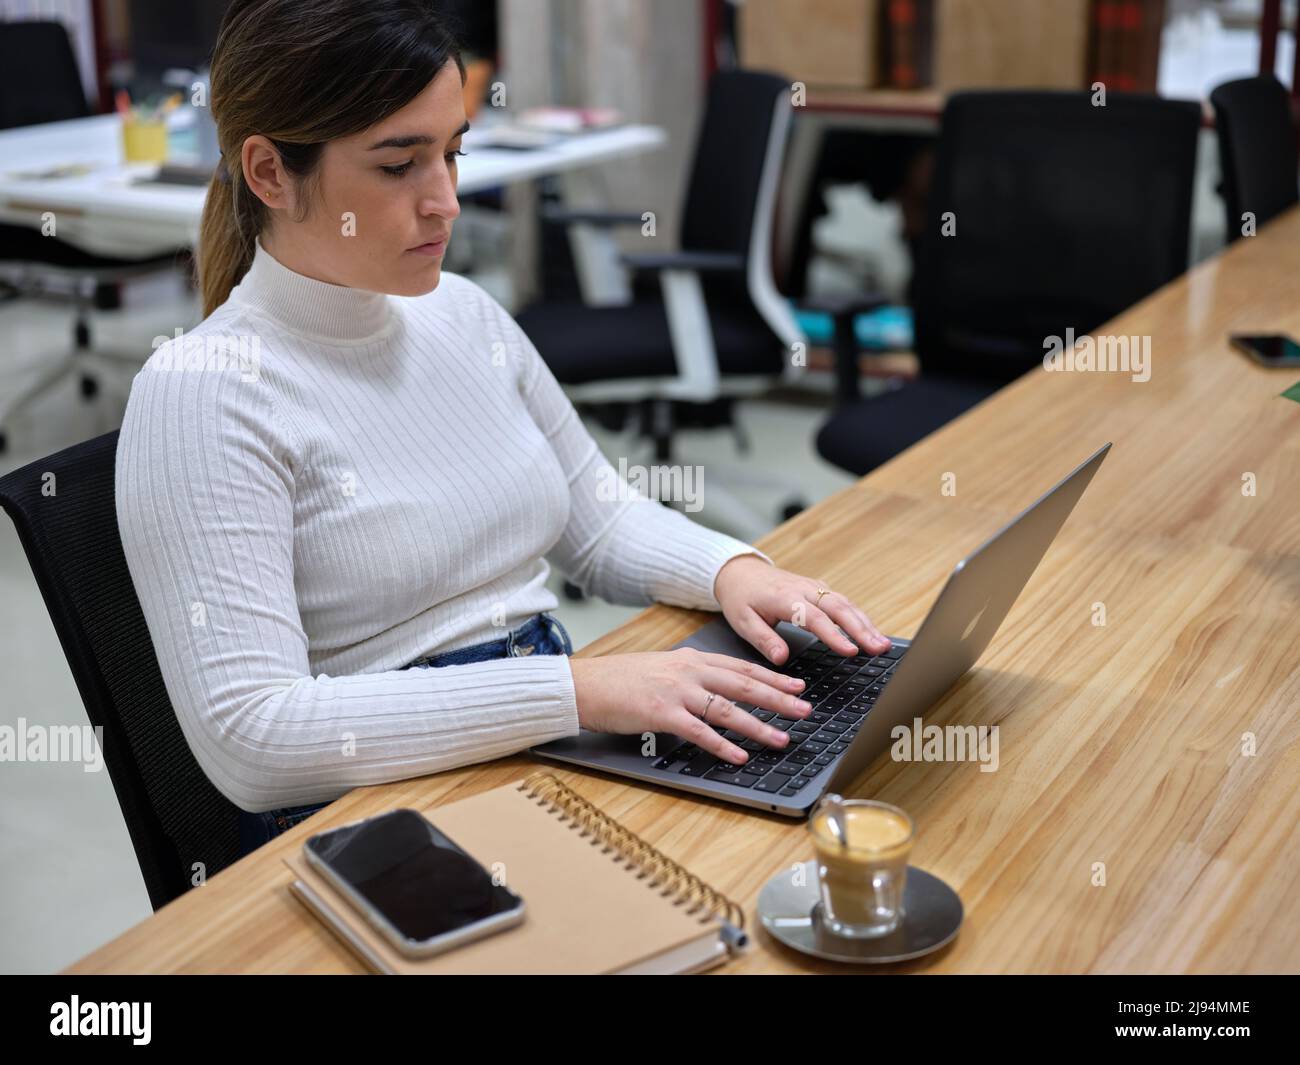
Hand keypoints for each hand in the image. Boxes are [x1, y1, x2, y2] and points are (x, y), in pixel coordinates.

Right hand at [568, 648, 813, 765]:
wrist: (586, 684)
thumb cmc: (620, 679)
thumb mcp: (662, 668)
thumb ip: (690, 675)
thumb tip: (717, 687)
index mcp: (690, 660)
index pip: (741, 667)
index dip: (773, 677)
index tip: (797, 685)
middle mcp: (689, 672)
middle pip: (743, 685)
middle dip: (779, 698)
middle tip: (805, 709)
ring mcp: (676, 693)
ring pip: (728, 709)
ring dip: (759, 726)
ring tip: (782, 738)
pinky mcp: (661, 714)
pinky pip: (699, 731)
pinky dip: (722, 745)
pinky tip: (740, 755)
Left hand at [712, 554, 890, 664]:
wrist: (740, 571)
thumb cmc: (741, 598)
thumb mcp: (743, 621)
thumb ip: (763, 640)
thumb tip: (782, 659)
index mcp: (785, 598)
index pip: (814, 618)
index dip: (834, 635)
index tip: (851, 652)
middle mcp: (804, 590)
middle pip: (839, 608)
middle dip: (862, 629)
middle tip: (880, 648)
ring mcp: (814, 587)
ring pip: (846, 604)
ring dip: (866, 623)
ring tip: (883, 644)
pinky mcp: (819, 589)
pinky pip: (843, 602)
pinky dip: (859, 617)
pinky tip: (871, 631)